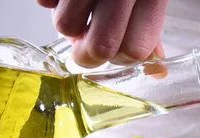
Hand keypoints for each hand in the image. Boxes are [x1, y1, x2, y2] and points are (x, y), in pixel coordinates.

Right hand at [36, 0, 168, 67]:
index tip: (116, 55)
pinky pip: (43, 2)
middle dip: (90, 56)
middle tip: (87, 49)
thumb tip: (156, 69)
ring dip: (68, 23)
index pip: (135, 50)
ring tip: (79, 7)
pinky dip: (51, 1)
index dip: (122, 59)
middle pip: (101, 47)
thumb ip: (150, 26)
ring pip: (64, 26)